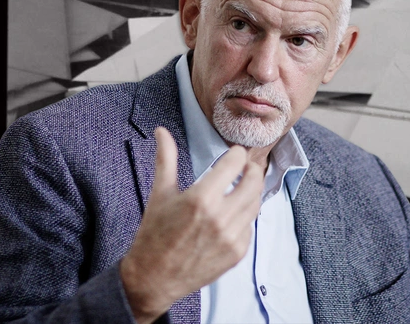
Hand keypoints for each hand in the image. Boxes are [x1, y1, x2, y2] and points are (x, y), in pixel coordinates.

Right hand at [120, 127, 263, 322]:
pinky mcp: (237, 253)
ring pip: (256, 204)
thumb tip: (162, 132)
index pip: (234, 164)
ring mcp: (231, 237)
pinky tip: (232, 213)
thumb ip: (166, 159)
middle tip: (246, 167)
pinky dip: (245, 216)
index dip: (236, 154)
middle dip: (252, 169)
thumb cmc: (154, 234)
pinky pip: (250, 226)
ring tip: (241, 187)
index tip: (234, 153)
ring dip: (252, 191)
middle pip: (254, 182)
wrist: (153, 278)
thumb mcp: (160, 193)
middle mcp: (220, 218)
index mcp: (201, 198)